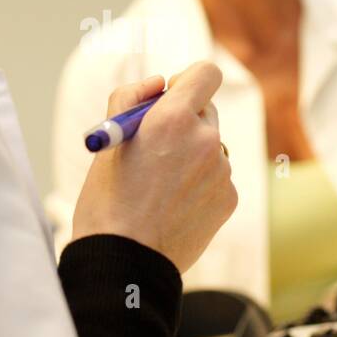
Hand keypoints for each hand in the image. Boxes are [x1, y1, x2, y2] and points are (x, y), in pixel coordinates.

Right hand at [71, 61, 237, 273]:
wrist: (125, 263)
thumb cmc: (107, 201)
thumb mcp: (107, 140)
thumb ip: (130, 98)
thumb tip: (158, 83)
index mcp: (173, 119)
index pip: (205, 73)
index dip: (188, 80)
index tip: (171, 96)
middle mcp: (205, 140)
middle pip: (207, 110)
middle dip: (185, 120)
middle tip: (156, 146)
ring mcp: (222, 171)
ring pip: (212, 146)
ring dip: (192, 154)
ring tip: (160, 186)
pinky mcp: (229, 198)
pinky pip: (217, 176)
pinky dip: (200, 183)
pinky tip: (174, 205)